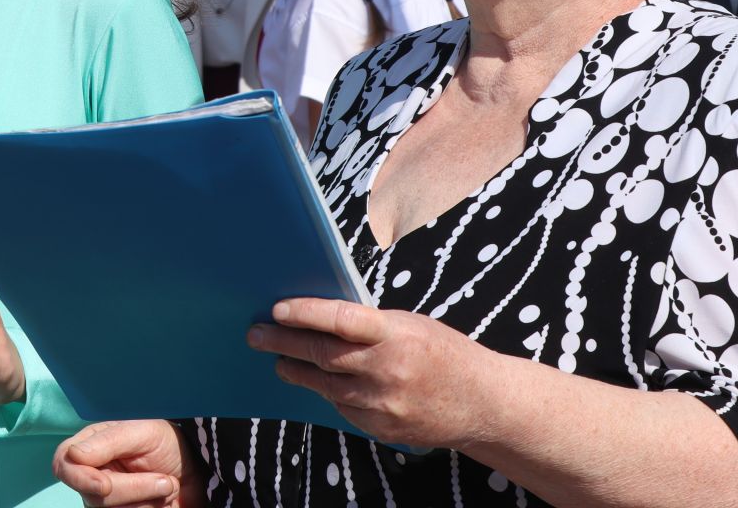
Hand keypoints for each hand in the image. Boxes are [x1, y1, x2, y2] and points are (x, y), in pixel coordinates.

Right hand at [54, 421, 202, 507]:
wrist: (196, 470)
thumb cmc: (167, 443)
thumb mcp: (142, 432)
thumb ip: (108, 441)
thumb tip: (73, 455)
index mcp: (90, 447)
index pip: (64, 465)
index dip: (79, 479)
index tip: (105, 485)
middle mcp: (92, 476)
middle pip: (93, 497)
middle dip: (134, 490)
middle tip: (165, 480)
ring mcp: (107, 501)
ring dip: (147, 503)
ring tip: (168, 485)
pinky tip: (162, 502)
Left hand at [248, 297, 494, 450]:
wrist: (482, 403)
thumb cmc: (443, 352)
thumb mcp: (410, 324)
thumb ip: (369, 323)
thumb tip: (319, 316)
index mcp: (395, 334)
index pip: (340, 319)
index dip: (305, 313)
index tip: (277, 309)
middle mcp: (387, 370)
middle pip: (322, 355)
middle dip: (283, 343)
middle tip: (255, 334)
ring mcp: (383, 404)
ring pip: (324, 384)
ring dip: (296, 370)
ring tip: (276, 358)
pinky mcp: (381, 428)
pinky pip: (342, 407)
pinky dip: (326, 391)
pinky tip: (314, 380)